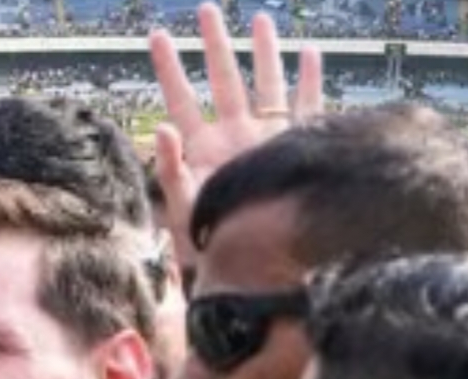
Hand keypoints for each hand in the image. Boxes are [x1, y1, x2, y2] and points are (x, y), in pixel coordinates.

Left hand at [149, 3, 322, 257]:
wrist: (250, 265)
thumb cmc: (209, 241)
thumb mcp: (184, 205)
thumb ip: (171, 168)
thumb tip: (163, 129)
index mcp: (203, 146)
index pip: (181, 98)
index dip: (169, 68)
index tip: (157, 36)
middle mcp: (234, 136)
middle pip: (223, 79)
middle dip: (216, 44)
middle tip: (206, 8)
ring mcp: (265, 140)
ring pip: (265, 85)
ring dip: (264, 53)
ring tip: (261, 20)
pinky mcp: (294, 149)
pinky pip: (305, 108)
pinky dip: (309, 80)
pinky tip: (310, 53)